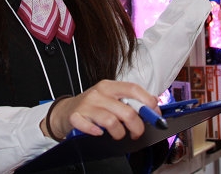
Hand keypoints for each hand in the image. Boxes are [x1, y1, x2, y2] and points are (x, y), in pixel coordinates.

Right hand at [41, 80, 158, 140]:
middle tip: (136, 133)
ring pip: (112, 122)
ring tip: (118, 135)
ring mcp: (87, 105)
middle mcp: (99, 93)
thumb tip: (153, 104)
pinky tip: (99, 133)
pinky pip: (91, 128)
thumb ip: (129, 100)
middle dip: (137, 127)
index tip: (155, 113)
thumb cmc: (92, 105)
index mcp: (110, 86)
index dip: (148, 102)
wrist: (65, 111)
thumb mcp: (110, 97)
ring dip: (119, 133)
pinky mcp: (76, 117)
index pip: (133, 89)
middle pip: (127, 111)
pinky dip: (97, 133)